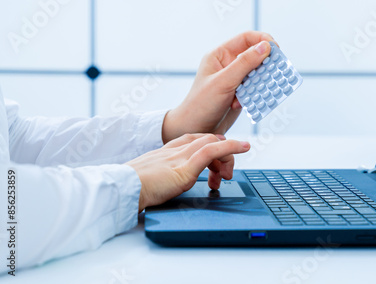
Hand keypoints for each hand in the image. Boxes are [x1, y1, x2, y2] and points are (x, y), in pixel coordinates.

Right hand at [126, 134, 249, 211]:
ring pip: (210, 143)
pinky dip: (230, 147)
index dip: (206, 141)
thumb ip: (155, 178)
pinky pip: (212, 152)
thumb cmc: (128, 189)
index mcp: (162, 153)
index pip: (189, 139)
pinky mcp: (185, 168)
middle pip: (203, 139)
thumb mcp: (144, 179)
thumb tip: (157, 185)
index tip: (216, 148)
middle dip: (220, 147)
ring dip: (229, 148)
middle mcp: (172, 151)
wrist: (120, 190)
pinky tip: (243, 147)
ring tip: (241, 151)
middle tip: (226, 164)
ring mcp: (179, 158)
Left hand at [162, 31, 276, 142]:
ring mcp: (235, 80)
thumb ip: (244, 64)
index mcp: (220, 55)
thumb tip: (265, 47)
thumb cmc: (201, 104)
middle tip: (275, 72)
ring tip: (256, 93)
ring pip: (257, 74)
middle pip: (255, 56)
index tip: (276, 49)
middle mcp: (228, 65)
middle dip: (265, 65)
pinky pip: (255, 89)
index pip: (246, 39)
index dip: (262, 40)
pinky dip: (256, 96)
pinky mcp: (240, 94)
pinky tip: (244, 105)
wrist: (196, 130)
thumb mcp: (223, 82)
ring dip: (260, 84)